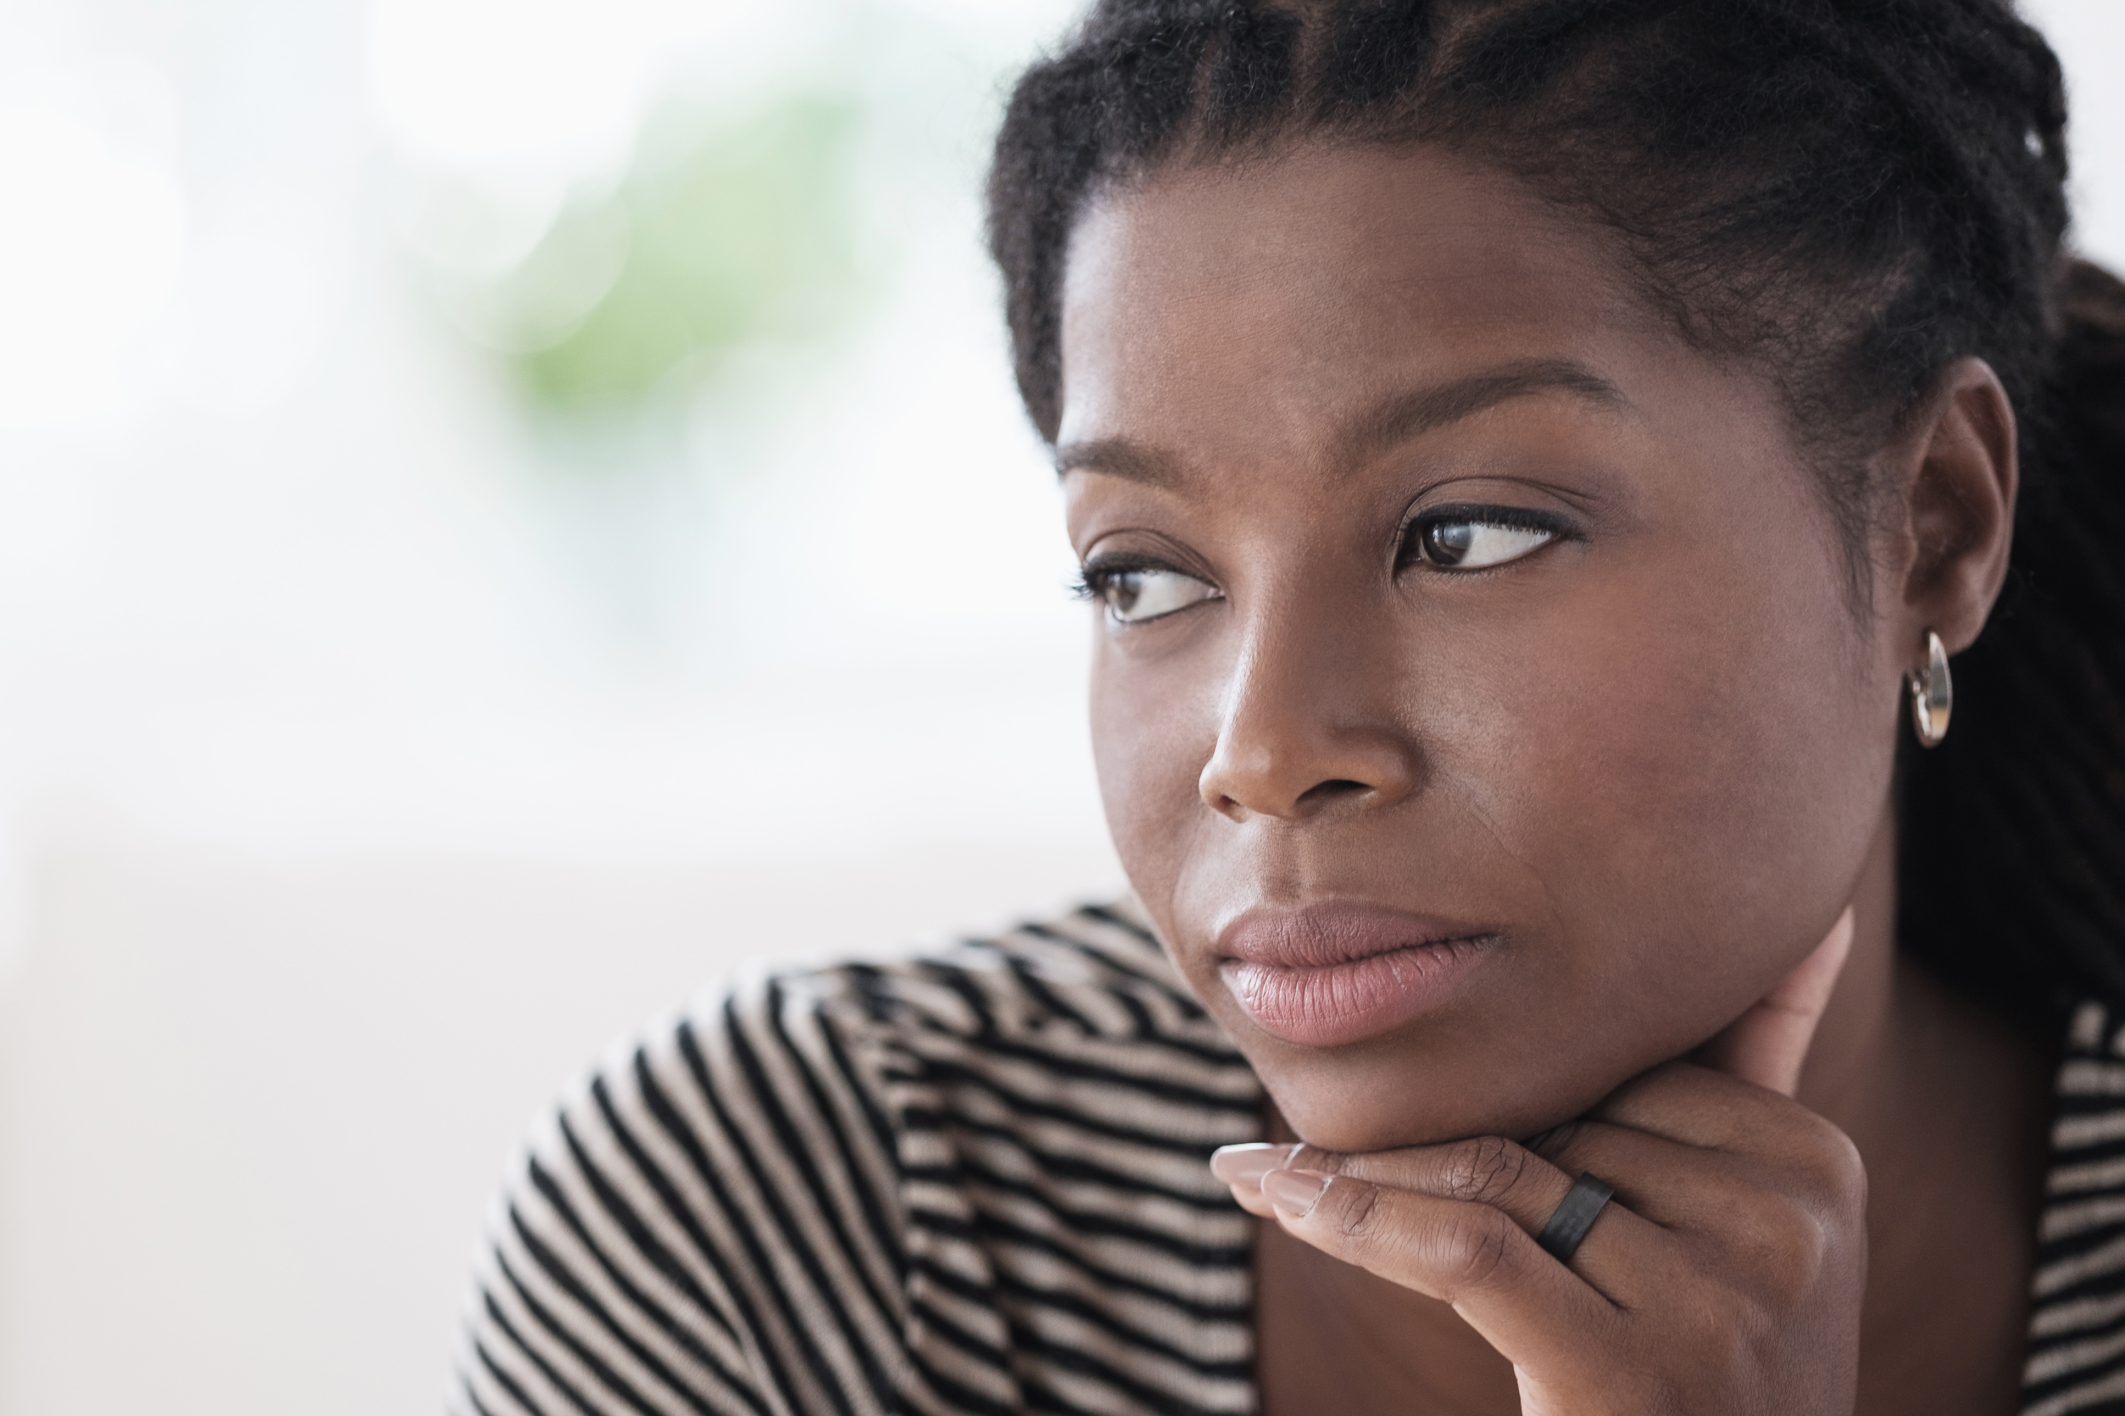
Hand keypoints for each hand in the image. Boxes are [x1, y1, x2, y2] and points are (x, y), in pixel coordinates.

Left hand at [1213, 909, 1864, 1415]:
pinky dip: (1356, 1217)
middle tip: (1293, 1141)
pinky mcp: (1644, 1377)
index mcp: (1814, 1160)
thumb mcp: (1749, 1229)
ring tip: (1270, 1172)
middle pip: (1553, 1122)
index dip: (1503, 1085)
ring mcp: (1726, 1302)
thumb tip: (1804, 922)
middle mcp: (1787, 1223)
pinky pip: (1467, 1248)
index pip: (1616, 1072)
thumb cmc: (1705, 1382)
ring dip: (1365, 1174)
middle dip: (1428, 1135)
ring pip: (1494, 1173)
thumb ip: (1752, 1077)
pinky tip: (1274, 1192)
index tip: (1396, 1083)